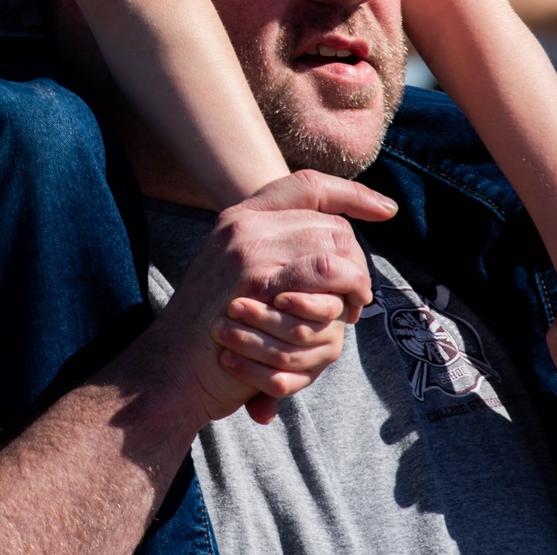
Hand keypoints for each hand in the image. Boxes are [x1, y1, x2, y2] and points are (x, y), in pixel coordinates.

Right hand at [143, 170, 395, 430]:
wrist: (170, 371)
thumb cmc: (210, 338)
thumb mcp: (235, 280)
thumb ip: (273, 257)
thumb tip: (329, 256)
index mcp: (238, 217)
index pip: (307, 185)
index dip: (352, 194)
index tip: (385, 210)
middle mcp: (244, 223)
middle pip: (329, 221)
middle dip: (356, 260)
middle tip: (356, 299)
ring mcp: (249, 246)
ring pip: (335, 243)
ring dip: (354, 279)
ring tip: (351, 310)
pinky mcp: (259, 279)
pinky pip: (327, 271)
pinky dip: (345, 292)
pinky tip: (343, 316)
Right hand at [212, 290, 345, 425]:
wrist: (316, 294)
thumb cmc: (277, 327)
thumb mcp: (268, 356)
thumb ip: (259, 380)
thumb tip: (261, 418)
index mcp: (305, 375)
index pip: (278, 384)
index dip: (249, 372)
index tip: (223, 358)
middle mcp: (322, 357)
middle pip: (284, 356)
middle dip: (248, 342)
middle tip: (219, 328)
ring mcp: (332, 332)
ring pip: (298, 332)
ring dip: (265, 319)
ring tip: (235, 307)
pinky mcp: (337, 307)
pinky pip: (323, 310)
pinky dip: (299, 304)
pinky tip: (277, 298)